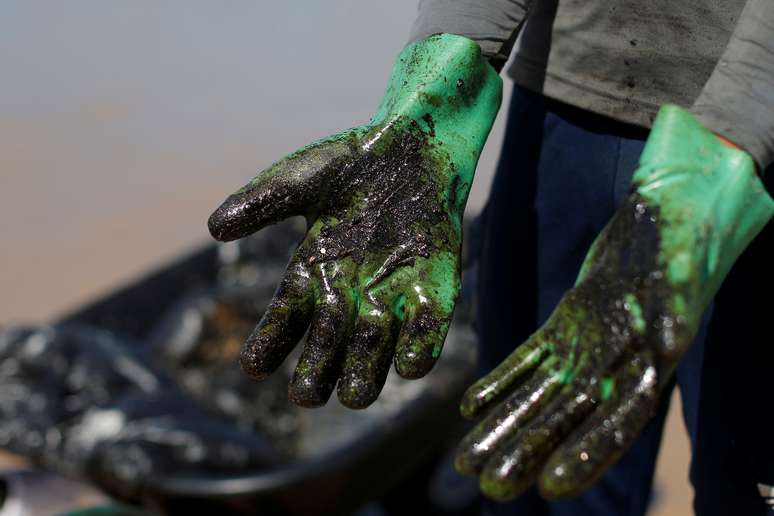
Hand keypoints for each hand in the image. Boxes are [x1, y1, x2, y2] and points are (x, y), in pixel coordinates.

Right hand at [208, 34, 500, 408]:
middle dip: (317, 373)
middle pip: (328, 345)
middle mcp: (349, 293)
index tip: (252, 366)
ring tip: (354, 395)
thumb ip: (261, 201)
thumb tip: (214, 228)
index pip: (285, 317)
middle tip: (307, 396)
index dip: (269, 342)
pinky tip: (409, 364)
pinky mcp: (434, 290)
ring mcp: (393, 295)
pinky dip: (419, 348)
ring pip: (375, 349)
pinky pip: (427, 330)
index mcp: (314, 271)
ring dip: (365, 371)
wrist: (417, 145)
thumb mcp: (301, 178)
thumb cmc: (354, 162)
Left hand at [454, 105, 772, 498]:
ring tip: (467, 461)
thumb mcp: (683, 266)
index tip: (552, 487)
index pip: (619, 419)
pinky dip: (504, 381)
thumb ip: (674, 307)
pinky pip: (532, 358)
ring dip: (505, 425)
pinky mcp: (568, 325)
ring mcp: (589, 346)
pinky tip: (473, 405)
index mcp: (651, 360)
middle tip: (488, 484)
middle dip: (529, 450)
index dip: (589, 453)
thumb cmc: (683, 233)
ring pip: (542, 394)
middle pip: (569, 417)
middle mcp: (616, 364)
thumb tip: (665, 345)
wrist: (671, 209)